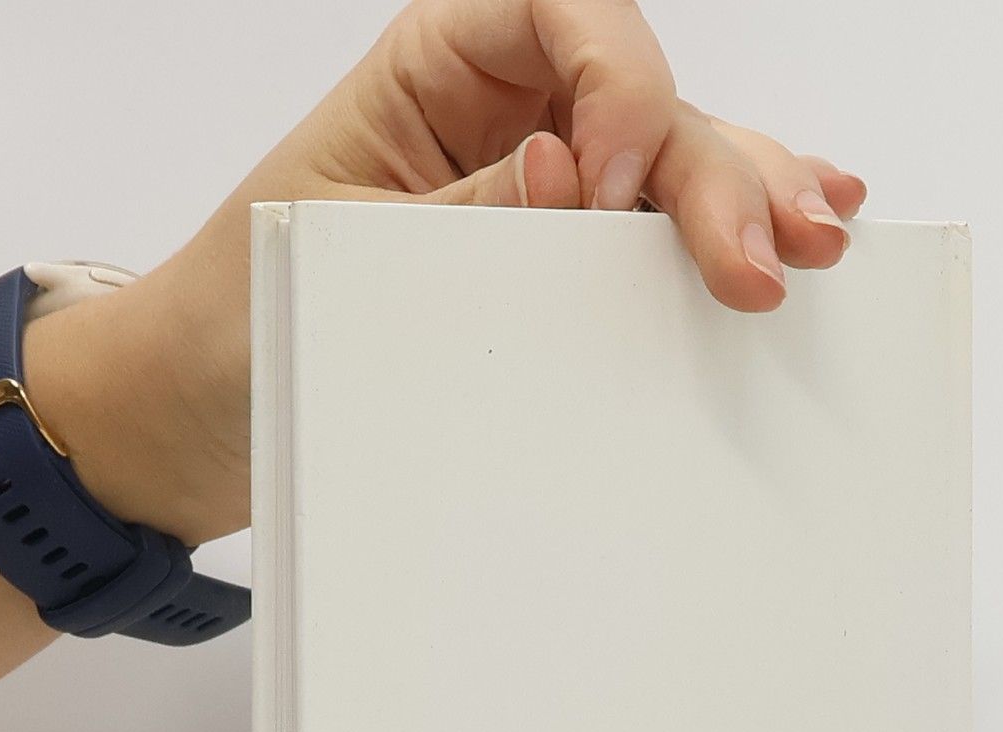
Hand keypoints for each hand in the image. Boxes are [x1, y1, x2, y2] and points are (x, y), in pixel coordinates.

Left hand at [31, 0, 865, 545]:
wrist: (187, 419)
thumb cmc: (228, 324)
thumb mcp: (336, 261)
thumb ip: (462, 217)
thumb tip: (571, 177)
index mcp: (427, 71)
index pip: (557, 11)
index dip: (616, 84)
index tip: (615, 191)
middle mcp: (494, 111)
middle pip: (636, 99)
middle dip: (708, 171)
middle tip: (764, 260)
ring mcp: (531, 185)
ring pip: (666, 161)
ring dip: (744, 197)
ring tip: (815, 243)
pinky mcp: (547, 264)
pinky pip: (649, 232)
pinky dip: (720, 228)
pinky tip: (799, 220)